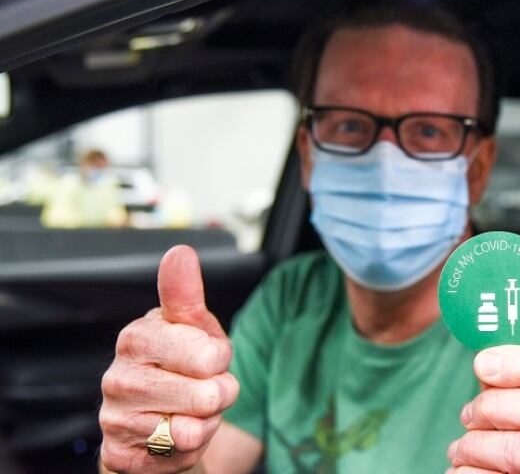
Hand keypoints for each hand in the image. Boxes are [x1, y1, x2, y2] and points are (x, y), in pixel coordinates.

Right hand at [99, 245, 239, 472]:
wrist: (161, 417)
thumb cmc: (183, 363)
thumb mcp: (194, 326)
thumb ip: (187, 293)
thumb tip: (179, 252)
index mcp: (137, 337)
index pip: (208, 356)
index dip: (219, 360)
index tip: (205, 356)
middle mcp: (117, 378)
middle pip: (208, 395)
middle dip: (220, 394)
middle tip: (202, 387)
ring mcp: (114, 419)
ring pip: (195, 429)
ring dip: (206, 421)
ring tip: (189, 410)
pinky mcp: (118, 455)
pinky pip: (180, 456)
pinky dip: (190, 448)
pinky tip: (174, 434)